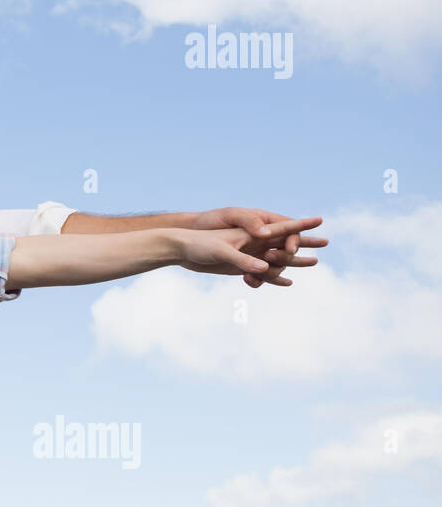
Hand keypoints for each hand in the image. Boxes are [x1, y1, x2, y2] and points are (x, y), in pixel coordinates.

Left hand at [177, 226, 317, 285]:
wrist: (182, 251)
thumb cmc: (200, 242)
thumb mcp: (220, 247)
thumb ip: (242, 255)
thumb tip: (263, 268)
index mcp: (252, 229)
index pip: (282, 225)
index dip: (302, 225)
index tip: (319, 223)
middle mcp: (255, 240)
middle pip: (286, 242)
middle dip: (305, 242)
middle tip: (325, 243)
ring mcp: (250, 253)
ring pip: (277, 259)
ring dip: (293, 262)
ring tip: (314, 262)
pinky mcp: (242, 266)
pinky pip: (264, 273)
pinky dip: (275, 278)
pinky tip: (288, 283)